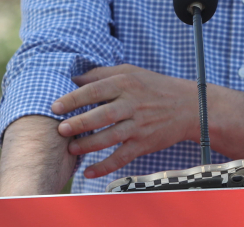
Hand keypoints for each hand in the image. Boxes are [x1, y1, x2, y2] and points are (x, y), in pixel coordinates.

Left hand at [52, 65, 197, 178]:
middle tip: (60, 129)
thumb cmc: (154, 86)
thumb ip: (102, 74)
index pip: (96, 90)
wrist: (188, 107)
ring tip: (71, 149)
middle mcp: (132, 104)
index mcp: (126, 84)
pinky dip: (105, 166)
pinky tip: (89, 172)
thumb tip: (74, 78)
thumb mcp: (131, 72)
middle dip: (80, 123)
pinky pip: (122, 157)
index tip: (55, 106)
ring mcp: (139, 125)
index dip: (74, 98)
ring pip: (111, 137)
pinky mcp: (144, 144)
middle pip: (102, 115)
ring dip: (89, 145)